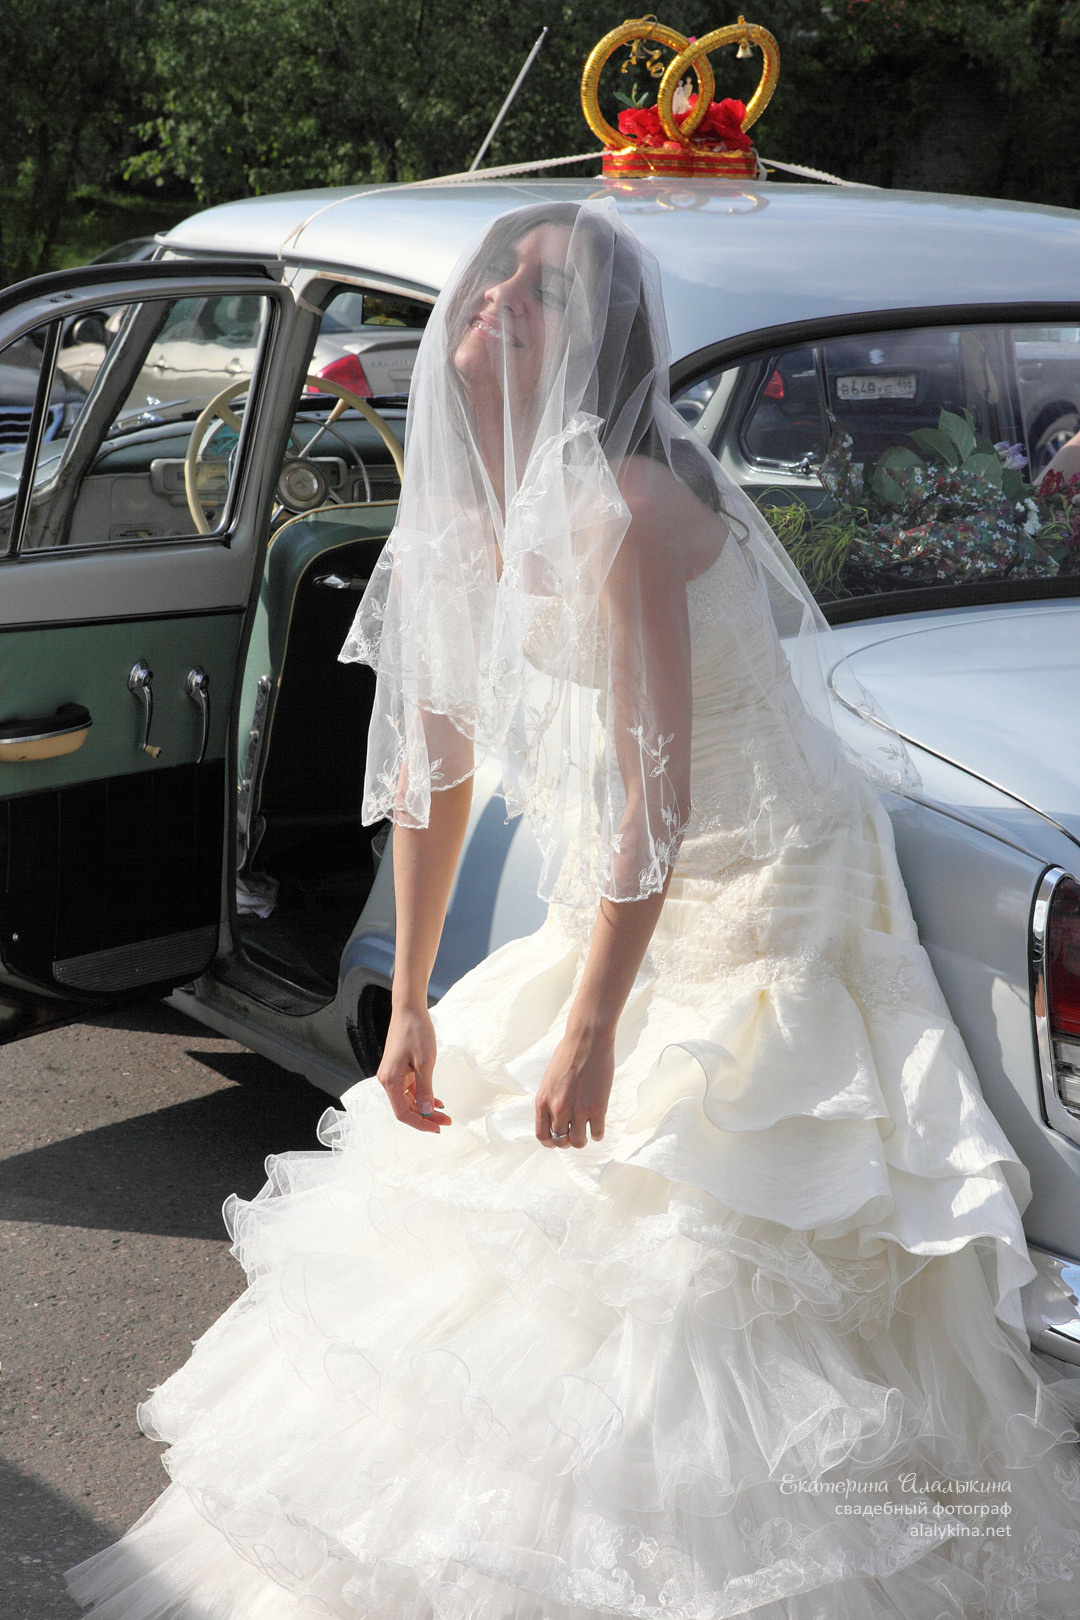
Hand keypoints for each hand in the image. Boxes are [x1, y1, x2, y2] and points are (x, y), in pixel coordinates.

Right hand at [377, 1003, 450, 1131]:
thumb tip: (426, 1112)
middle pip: (405, 1108)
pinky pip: (409, 1089)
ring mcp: (392, 1075)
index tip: (438, 1127)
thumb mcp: (425, 1063)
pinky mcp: (398, 1069)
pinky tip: (436, 1100)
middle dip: (425, 1117)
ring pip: (408, 1100)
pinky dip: (422, 1096)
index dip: (420, 1123)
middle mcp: (387, 1080)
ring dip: (425, 1108)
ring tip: (444, 1113)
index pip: (403, 1113)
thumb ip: (425, 1090)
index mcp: (390, 1081)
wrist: (409, 1010)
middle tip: (446, 1121)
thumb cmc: (416, 1032)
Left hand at [535, 1025, 613, 1148]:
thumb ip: (550, 1100)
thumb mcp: (549, 1079)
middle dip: (567, 1141)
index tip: (559, 1137)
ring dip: (582, 1139)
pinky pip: (597, 1134)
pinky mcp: (597, 1108)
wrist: (587, 1040)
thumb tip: (555, 1120)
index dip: (550, 1141)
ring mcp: (578, 1110)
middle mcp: (558, 1109)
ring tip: (586, 1129)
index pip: (542, 1136)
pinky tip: (598, 1123)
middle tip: (575, 1132)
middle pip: (560, 1142)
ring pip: (578, 1142)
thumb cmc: (568, 1055)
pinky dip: (597, 1134)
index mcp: (542, 1101)